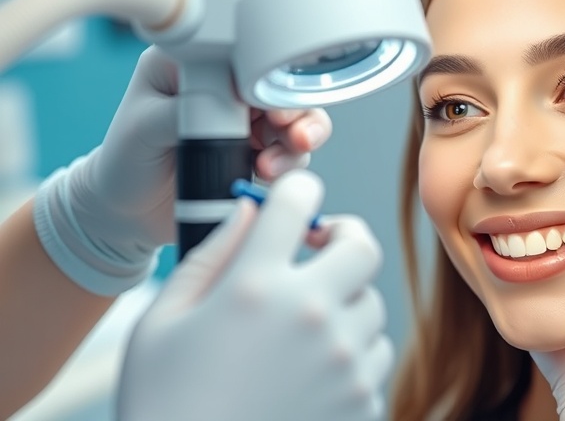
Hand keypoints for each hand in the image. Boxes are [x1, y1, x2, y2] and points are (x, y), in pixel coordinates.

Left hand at [33, 45, 330, 295]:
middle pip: (283, 87)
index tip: (275, 107)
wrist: (126, 213)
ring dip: (298, 142)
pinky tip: (267, 176)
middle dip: (297, 113)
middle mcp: (227, 87)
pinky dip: (290, 164)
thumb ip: (186, 109)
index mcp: (195, 64)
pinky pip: (292, 153)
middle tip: (294, 137)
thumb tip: (228, 102)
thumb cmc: (125, 162)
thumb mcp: (144, 128)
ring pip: (297, 120)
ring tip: (272, 166)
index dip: (271, 79)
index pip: (247, 57)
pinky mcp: (257, 152)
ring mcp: (245, 121)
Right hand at [117, 170, 392, 420]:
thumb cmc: (163, 402)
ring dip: (345, 303)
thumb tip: (250, 208)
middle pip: (362, 247)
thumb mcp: (162, 322)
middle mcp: (310, 315)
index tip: (295, 203)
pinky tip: (315, 371)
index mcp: (255, 286)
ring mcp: (343, 360)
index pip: (298, 200)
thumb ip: (210, 255)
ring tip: (307, 324)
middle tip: (323, 248)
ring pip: (372, 305)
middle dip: (345, 238)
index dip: (297, 192)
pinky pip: (374, 356)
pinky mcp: (362, 401)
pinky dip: (352, 354)